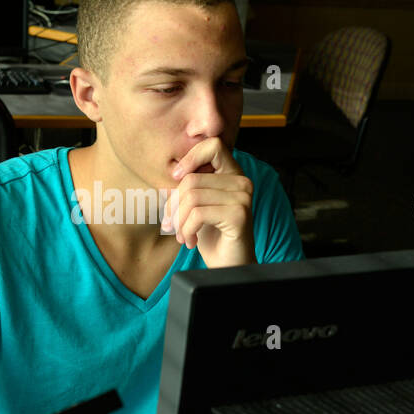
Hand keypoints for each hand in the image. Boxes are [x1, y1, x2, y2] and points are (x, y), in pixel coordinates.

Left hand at [161, 139, 255, 267]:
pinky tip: (190, 241)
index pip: (213, 145)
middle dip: (174, 205)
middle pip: (192, 178)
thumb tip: (170, 173)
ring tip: (182, 235)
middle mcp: (242, 182)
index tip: (175, 179)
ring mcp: (243, 197)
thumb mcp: (196, 206)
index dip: (190, 157)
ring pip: (192, 196)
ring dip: (179, 221)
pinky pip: (198, 214)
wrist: (228, 268)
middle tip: (172, 226)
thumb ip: (189, 186)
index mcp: (233, 174)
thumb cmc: (212, 237)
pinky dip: (187, 230)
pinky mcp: (239, 214)